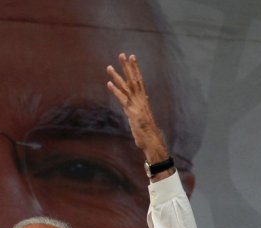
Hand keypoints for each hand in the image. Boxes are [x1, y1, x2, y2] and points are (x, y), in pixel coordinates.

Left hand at [107, 53, 172, 179]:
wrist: (151, 141)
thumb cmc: (147, 130)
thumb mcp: (142, 115)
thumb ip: (140, 106)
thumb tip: (142, 99)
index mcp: (142, 99)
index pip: (139, 79)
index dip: (135, 68)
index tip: (132, 57)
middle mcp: (140, 99)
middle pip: (133, 79)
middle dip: (127, 66)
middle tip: (122, 54)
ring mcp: (136, 104)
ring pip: (126, 87)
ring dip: (117, 76)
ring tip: (109, 66)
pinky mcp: (131, 112)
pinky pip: (122, 99)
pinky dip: (115, 91)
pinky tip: (108, 83)